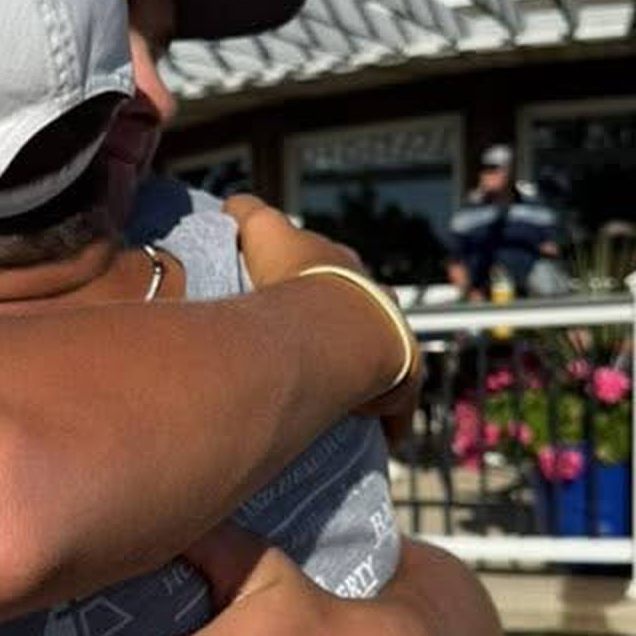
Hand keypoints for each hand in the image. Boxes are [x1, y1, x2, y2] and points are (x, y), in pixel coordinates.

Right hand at [222, 195, 422, 445]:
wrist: (339, 328)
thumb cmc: (299, 279)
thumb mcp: (265, 232)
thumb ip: (246, 212)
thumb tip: (232, 204)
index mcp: (343, 267)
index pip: (330, 266)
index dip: (312, 277)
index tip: (295, 293)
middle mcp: (376, 299)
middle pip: (361, 310)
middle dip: (343, 325)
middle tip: (310, 348)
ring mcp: (394, 340)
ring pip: (381, 357)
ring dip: (364, 371)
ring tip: (335, 391)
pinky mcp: (403, 383)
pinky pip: (395, 404)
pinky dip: (384, 417)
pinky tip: (369, 431)